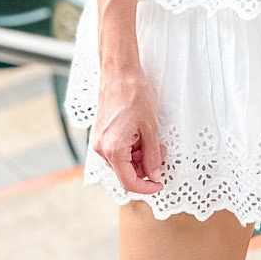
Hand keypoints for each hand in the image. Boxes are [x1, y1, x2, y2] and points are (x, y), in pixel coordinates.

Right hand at [93, 65, 163, 196]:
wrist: (118, 72)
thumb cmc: (133, 94)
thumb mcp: (151, 127)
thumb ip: (153, 155)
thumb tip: (155, 174)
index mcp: (113, 149)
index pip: (129, 182)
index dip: (146, 187)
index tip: (160, 184)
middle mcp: (102, 149)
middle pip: (125, 173)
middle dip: (146, 168)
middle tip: (161, 153)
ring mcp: (100, 142)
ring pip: (123, 163)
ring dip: (140, 158)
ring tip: (154, 141)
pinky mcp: (101, 135)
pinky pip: (118, 151)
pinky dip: (132, 150)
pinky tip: (143, 136)